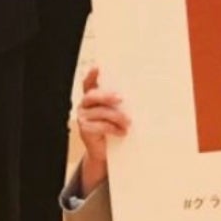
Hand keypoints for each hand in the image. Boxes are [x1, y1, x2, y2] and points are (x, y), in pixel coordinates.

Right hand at [76, 67, 129, 192]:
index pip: (88, 83)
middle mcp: (84, 105)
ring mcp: (82, 117)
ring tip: (128, 123)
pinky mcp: (84, 130)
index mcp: (91, 98)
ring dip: (116, 117)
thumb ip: (118, 105)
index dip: (91, 75)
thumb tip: (138, 97)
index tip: (97, 67)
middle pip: (93, 95)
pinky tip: (122, 132)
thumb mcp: (115, 114)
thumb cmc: (112, 129)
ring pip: (100, 112)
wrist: (103, 152)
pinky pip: (100, 126)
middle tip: (121, 98)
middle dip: (107, 96)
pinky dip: (113, 129)